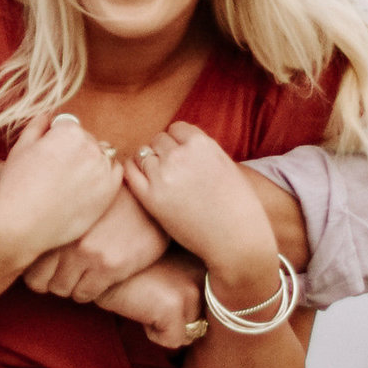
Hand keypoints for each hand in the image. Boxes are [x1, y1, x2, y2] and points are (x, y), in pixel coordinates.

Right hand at [0, 113, 121, 261]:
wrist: (20, 226)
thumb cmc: (16, 186)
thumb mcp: (21, 147)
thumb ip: (38, 125)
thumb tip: (49, 115)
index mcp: (69, 131)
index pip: (69, 125)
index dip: (56, 139)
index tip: (47, 155)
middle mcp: (91, 146)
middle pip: (87, 140)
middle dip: (75, 150)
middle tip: (56, 171)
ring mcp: (103, 170)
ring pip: (102, 155)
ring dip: (90, 162)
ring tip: (70, 181)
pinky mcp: (110, 193)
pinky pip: (116, 173)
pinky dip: (106, 175)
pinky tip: (88, 186)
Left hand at [22, 188, 166, 303]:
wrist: (150, 202)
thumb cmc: (111, 199)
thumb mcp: (76, 201)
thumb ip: (52, 217)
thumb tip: (23, 232)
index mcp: (54, 220)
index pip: (26, 261)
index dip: (34, 270)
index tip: (44, 269)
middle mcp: (65, 237)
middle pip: (39, 280)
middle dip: (49, 281)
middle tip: (62, 275)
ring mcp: (87, 253)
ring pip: (61, 289)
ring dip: (69, 286)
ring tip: (80, 276)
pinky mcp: (108, 267)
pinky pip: (84, 294)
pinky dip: (86, 292)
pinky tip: (95, 280)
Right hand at [96, 252, 208, 349]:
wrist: (101, 264)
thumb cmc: (129, 272)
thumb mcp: (167, 273)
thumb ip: (187, 287)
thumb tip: (198, 327)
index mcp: (202, 265)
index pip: (206, 309)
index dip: (179, 310)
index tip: (157, 291)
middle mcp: (202, 275)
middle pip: (200, 322)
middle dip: (174, 321)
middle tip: (148, 298)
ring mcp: (190, 290)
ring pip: (190, 333)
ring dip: (164, 326)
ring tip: (144, 302)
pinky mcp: (174, 306)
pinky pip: (173, 341)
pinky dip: (153, 334)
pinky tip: (140, 309)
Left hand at [119, 121, 279, 294]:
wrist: (235, 239)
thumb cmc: (237, 205)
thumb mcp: (226, 165)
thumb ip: (203, 150)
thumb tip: (182, 143)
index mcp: (201, 143)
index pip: (176, 129)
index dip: (178, 142)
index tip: (184, 157)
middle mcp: (180, 155)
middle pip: (158, 140)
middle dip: (164, 152)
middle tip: (173, 171)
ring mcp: (162, 175)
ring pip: (143, 154)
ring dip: (149, 163)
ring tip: (162, 179)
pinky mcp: (150, 197)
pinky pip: (130, 171)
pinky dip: (133, 170)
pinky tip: (141, 179)